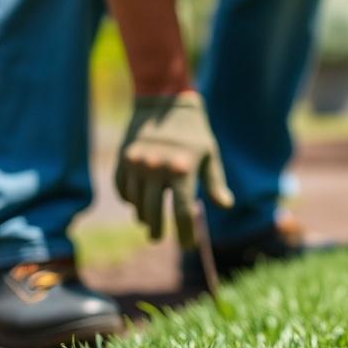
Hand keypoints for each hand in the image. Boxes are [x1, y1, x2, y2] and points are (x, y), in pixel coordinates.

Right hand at [116, 92, 233, 247]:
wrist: (163, 101)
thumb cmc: (194, 132)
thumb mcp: (210, 155)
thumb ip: (215, 183)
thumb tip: (226, 206)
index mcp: (182, 170)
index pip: (183, 212)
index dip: (184, 233)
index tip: (186, 245)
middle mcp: (156, 169)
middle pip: (154, 212)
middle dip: (156, 230)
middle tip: (158, 238)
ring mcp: (136, 164)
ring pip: (136, 203)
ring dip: (142, 215)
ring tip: (148, 222)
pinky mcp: (123, 158)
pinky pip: (122, 188)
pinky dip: (129, 199)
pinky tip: (136, 204)